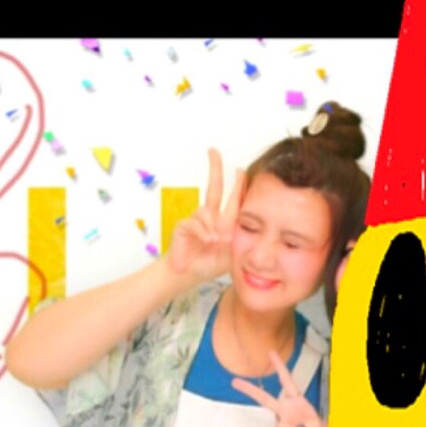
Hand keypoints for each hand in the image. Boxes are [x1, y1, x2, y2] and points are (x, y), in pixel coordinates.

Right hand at [166, 148, 244, 284]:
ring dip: (212, 225)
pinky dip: (202, 231)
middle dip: (215, 169)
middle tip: (214, 150)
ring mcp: (196, 220)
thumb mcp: (231, 252)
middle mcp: (210, 217)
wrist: (188, 275)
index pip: (232, 201)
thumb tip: (231, 226)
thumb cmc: (210, 264)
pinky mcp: (184, 225)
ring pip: (206, 210)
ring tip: (214, 240)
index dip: (237, 186)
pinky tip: (207, 240)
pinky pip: (195, 222)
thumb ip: (235, 238)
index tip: (241, 170)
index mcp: (223, 222)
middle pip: (214, 188)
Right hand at [231, 350, 327, 426]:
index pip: (287, 382)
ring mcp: (282, 426)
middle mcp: (286, 412)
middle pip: (265, 400)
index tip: (270, 353)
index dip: (280, 367)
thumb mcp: (320, 425)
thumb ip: (311, 424)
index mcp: (297, 402)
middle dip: (250, 390)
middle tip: (234, 382)